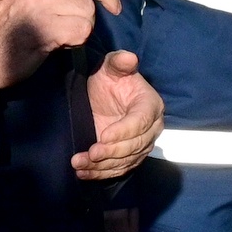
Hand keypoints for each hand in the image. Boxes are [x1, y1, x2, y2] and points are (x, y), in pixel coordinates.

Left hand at [76, 51, 162, 180]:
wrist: (103, 95)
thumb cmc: (109, 79)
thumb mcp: (111, 67)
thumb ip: (119, 62)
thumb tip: (129, 57)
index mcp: (150, 105)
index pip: (141, 122)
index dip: (124, 131)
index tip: (104, 136)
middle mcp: (151, 128)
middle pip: (135, 146)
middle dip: (112, 152)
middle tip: (90, 153)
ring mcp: (141, 145)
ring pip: (125, 161)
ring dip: (102, 167)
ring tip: (79, 165)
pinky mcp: (129, 157)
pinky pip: (118, 169)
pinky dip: (100, 174)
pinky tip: (83, 173)